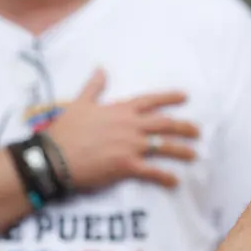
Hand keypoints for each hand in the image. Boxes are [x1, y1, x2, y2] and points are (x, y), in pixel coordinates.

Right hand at [45, 69, 199, 190]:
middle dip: (184, 127)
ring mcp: (131, 145)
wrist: (54, 157)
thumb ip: (94, 87)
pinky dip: (166, 176)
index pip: (151, 100)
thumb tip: (101, 69)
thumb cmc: (65, 131)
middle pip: (165, 124)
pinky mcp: (127, 165)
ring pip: (165, 146)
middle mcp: (130, 126)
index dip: (170, 97)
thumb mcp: (79, 103)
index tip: (186, 96)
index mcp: (121, 110)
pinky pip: (153, 171)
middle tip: (197, 131)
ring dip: (182, 150)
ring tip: (194, 154)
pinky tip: (175, 181)